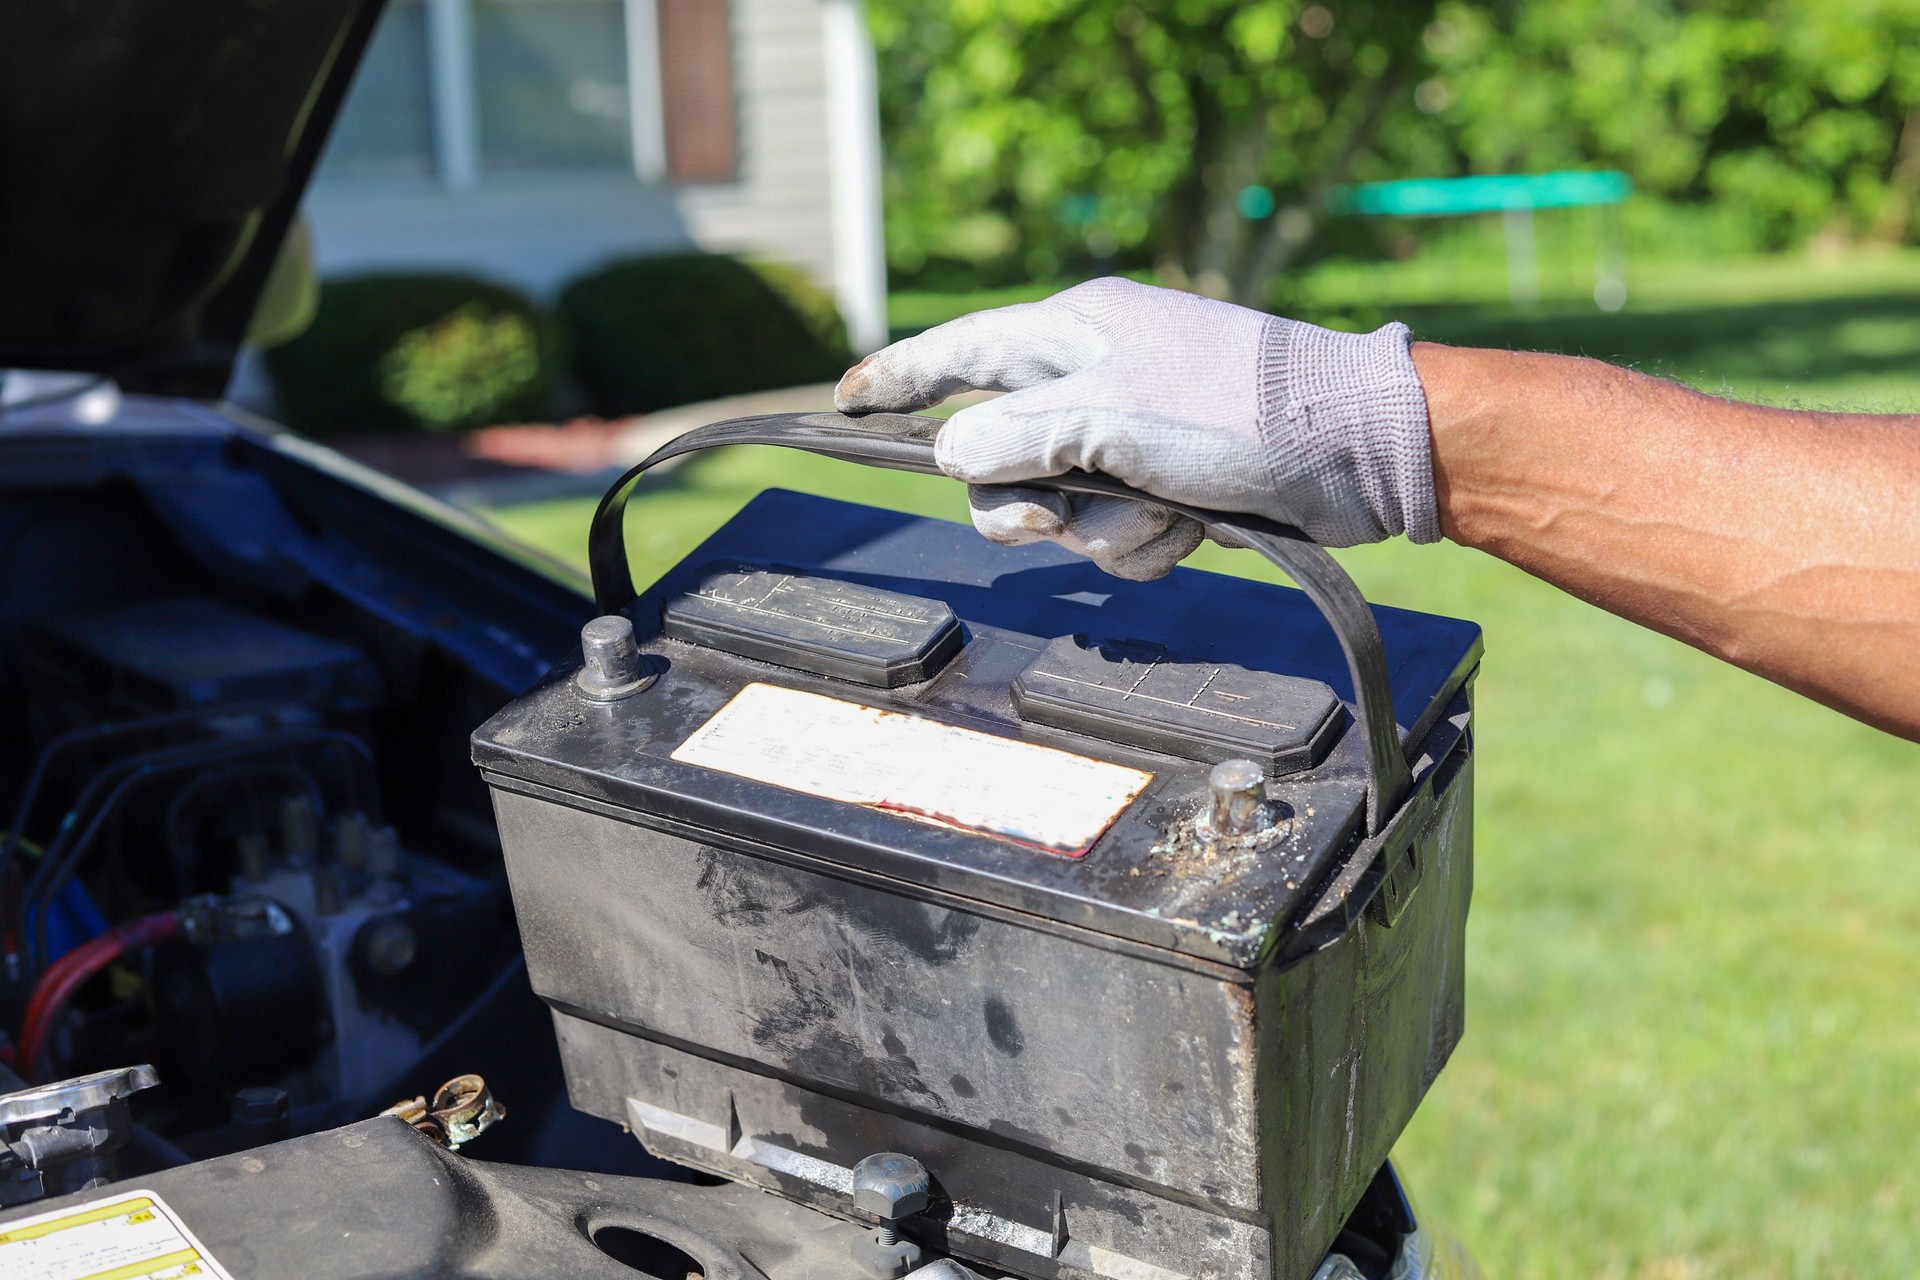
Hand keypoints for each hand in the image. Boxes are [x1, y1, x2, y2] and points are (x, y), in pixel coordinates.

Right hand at [835, 277, 1437, 578]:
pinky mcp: (1169, 481)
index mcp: (1072, 332)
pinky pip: (1117, 531)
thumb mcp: (1111, 416)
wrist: (1360, 451)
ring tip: (1166, 512)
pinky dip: (1148, 542)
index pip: (957, 353)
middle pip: (999, 458)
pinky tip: (1193, 529)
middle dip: (1026, 504)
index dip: (897, 381)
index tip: (844, 404)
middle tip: (1053, 516)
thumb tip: (952, 456)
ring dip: (1107, 529)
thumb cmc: (1239, 411)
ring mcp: (1132, 432)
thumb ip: (1016, 436)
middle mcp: (1094, 377)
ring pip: (1061, 508)